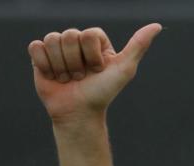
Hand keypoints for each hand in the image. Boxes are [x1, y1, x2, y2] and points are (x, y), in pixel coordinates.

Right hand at [28, 23, 161, 123]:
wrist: (78, 112)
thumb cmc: (103, 92)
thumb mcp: (125, 69)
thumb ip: (139, 45)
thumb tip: (157, 26)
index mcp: (96, 42)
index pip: (89, 34)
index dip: (93, 55)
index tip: (98, 71)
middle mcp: (77, 42)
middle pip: (70, 35)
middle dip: (76, 62)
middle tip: (82, 77)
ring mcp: (58, 48)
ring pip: (52, 40)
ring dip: (62, 66)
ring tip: (68, 78)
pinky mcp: (40, 56)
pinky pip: (36, 47)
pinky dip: (45, 64)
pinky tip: (53, 76)